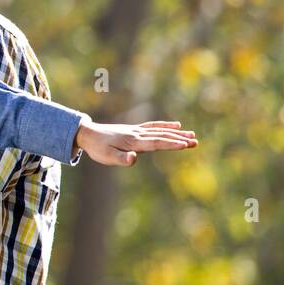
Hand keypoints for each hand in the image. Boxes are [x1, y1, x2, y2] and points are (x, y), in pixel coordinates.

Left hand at [74, 119, 196, 165]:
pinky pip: (153, 126)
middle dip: (179, 139)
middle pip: (161, 137)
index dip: (170, 144)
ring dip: (176, 133)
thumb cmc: (97, 148)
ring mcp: (136, 131)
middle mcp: (137, 134)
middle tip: (196, 142)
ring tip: (192, 135)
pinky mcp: (135, 130)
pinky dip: (165, 126)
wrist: (87, 134)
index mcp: (133, 142)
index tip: (185, 145)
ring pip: (160, 131)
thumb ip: (120, 159)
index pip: (155, 143)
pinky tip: (176, 125)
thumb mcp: (106, 157)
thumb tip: (133, 159)